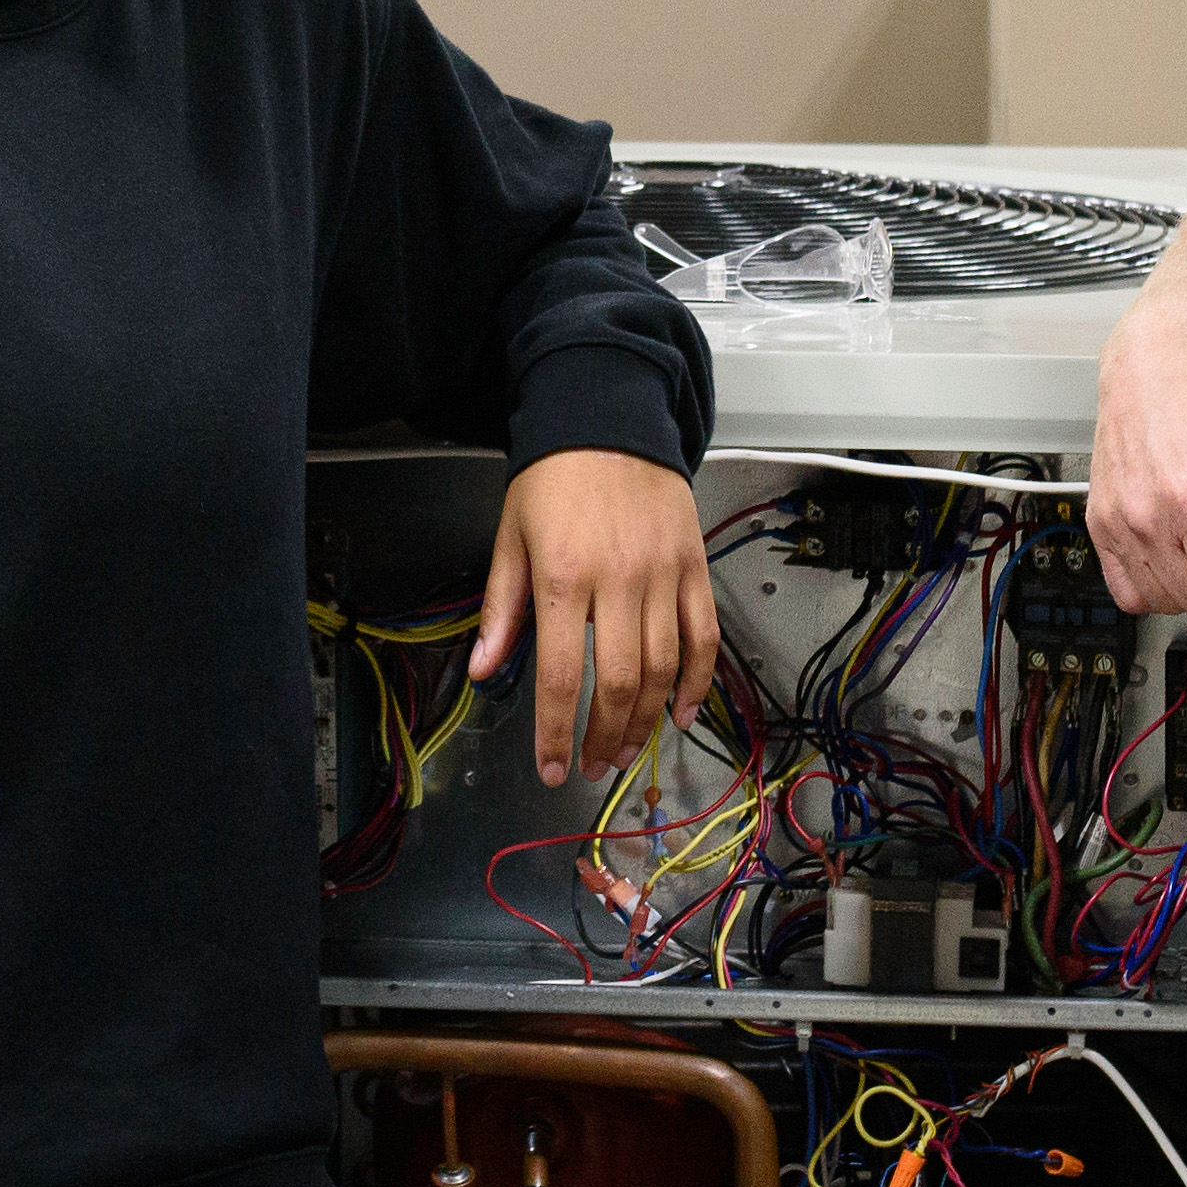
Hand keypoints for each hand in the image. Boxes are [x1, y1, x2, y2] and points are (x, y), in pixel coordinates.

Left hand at [473, 447, 721, 783]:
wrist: (608, 418)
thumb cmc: (553, 477)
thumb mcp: (510, 537)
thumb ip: (501, 609)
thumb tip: (483, 670)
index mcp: (562, 577)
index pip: (559, 676)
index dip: (556, 733)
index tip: (552, 768)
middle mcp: (617, 582)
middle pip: (618, 684)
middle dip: (604, 737)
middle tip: (593, 766)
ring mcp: (662, 576)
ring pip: (662, 669)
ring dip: (645, 720)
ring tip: (626, 749)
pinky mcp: (693, 568)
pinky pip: (703, 637)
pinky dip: (696, 683)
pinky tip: (680, 714)